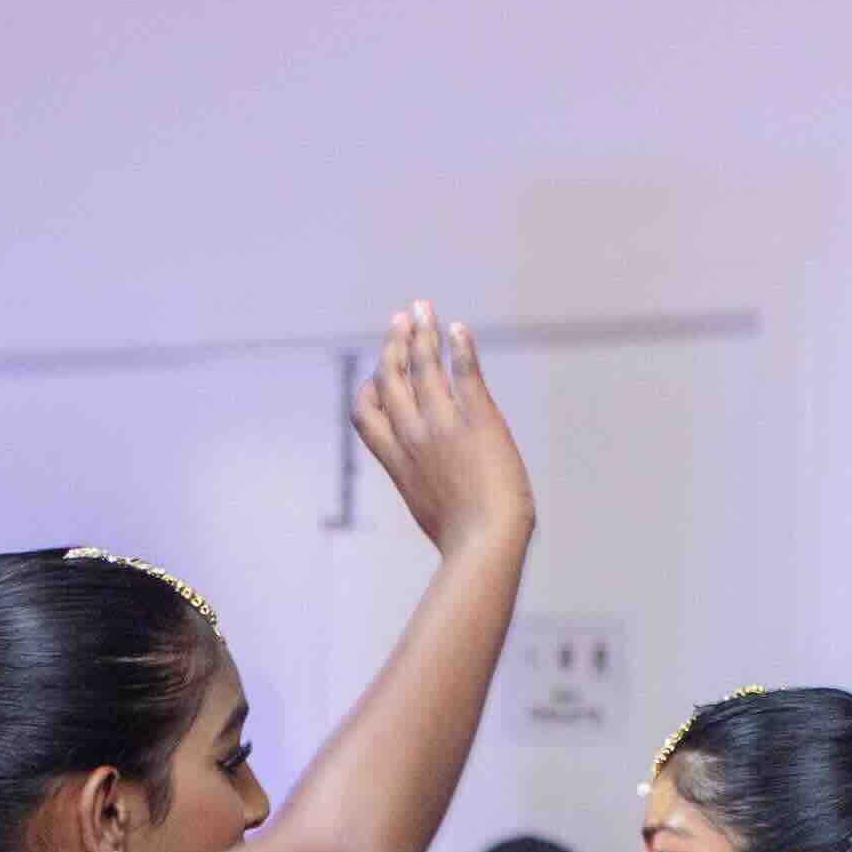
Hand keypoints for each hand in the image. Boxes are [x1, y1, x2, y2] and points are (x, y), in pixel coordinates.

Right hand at [352, 304, 532, 559]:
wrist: (485, 545)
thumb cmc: (464, 540)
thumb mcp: (431, 510)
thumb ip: (426, 485)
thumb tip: (436, 492)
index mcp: (397, 461)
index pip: (365, 413)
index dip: (369, 387)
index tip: (378, 372)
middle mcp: (414, 436)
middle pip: (391, 377)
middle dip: (394, 343)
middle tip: (402, 318)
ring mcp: (444, 426)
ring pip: (424, 366)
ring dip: (422, 331)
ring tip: (424, 307)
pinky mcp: (478, 420)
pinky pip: (465, 374)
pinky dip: (460, 347)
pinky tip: (458, 329)